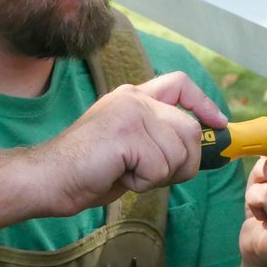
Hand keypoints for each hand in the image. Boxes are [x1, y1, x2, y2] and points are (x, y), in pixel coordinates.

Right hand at [32, 71, 227, 215]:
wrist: (47, 178)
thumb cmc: (88, 170)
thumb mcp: (131, 147)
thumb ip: (160, 139)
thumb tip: (198, 150)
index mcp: (134, 96)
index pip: (180, 83)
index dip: (204, 103)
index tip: (219, 123)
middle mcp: (135, 98)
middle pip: (190, 129)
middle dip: (184, 162)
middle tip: (151, 174)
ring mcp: (131, 112)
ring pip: (179, 152)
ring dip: (159, 175)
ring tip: (126, 172)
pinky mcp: (127, 132)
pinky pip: (160, 167)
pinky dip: (143, 182)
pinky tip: (118, 176)